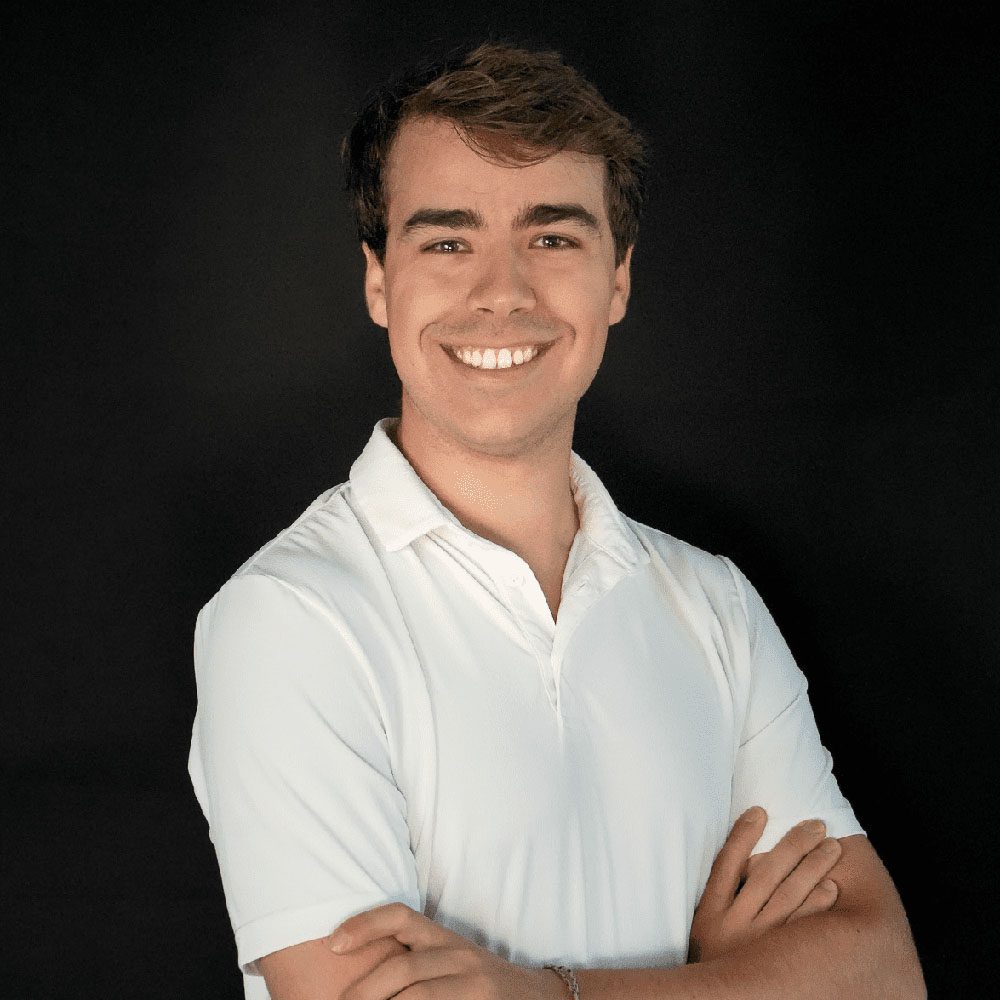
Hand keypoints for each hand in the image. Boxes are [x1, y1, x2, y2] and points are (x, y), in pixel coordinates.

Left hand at [327, 902, 562, 999]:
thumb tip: (360, 980)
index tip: (333, 944)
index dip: (365, 924)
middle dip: (366, 992)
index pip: (401, 916)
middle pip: (403, 968)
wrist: (536, 997)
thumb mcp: (447, 961)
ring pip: (418, 997)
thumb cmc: (477, 983)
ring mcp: (474, 982)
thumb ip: (413, 960)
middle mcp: (459, 954)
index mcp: (444, 937)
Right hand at [688, 807, 842, 962]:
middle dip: (792, 845)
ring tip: (830, 847)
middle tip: (816, 825)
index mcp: (710, 914)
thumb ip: (721, 897)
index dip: (742, 835)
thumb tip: (746, 856)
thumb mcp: (707, 928)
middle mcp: (733, 926)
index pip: (725, 864)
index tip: (760, 810)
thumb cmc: (718, 960)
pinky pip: (803, 927)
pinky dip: (818, 904)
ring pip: (788, 895)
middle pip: (765, 874)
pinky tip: (831, 886)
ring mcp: (760, 943)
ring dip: (812, 867)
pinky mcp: (781, 960)